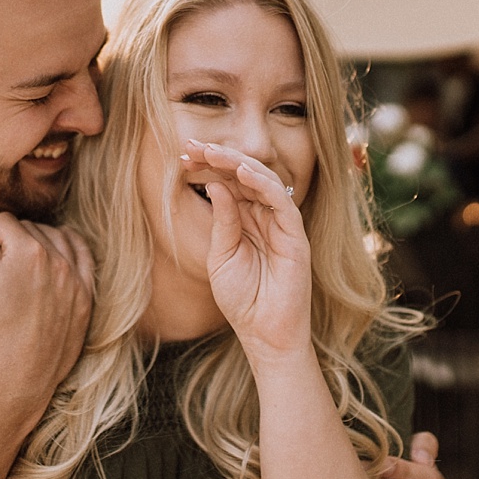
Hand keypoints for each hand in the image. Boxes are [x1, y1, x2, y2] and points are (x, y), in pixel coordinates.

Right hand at [0, 213, 93, 412]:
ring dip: (37, 240)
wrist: (15, 382)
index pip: (3, 223)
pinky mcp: (85, 302)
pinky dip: (70, 251)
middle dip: (7, 236)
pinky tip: (58, 254)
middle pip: (30, 230)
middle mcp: (58, 262)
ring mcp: (76, 282)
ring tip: (19, 252)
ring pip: (59, 241)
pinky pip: (83, 262)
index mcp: (28, 253)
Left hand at [182, 140, 310, 359]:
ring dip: (237, 163)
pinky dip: (262, 184)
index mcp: (246, 219)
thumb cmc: (242, 299)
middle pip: (244, 176)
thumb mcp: (221, 256)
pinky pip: (281, 201)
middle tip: (191, 146)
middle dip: (218, 158)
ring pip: (263, 180)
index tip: (182, 155)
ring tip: (211, 152)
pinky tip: (241, 172)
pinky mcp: (295, 235)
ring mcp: (281, 224)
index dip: (208, 167)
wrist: (263, 333)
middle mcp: (264, 216)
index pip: (228, 183)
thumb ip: (222, 221)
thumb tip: (215, 185)